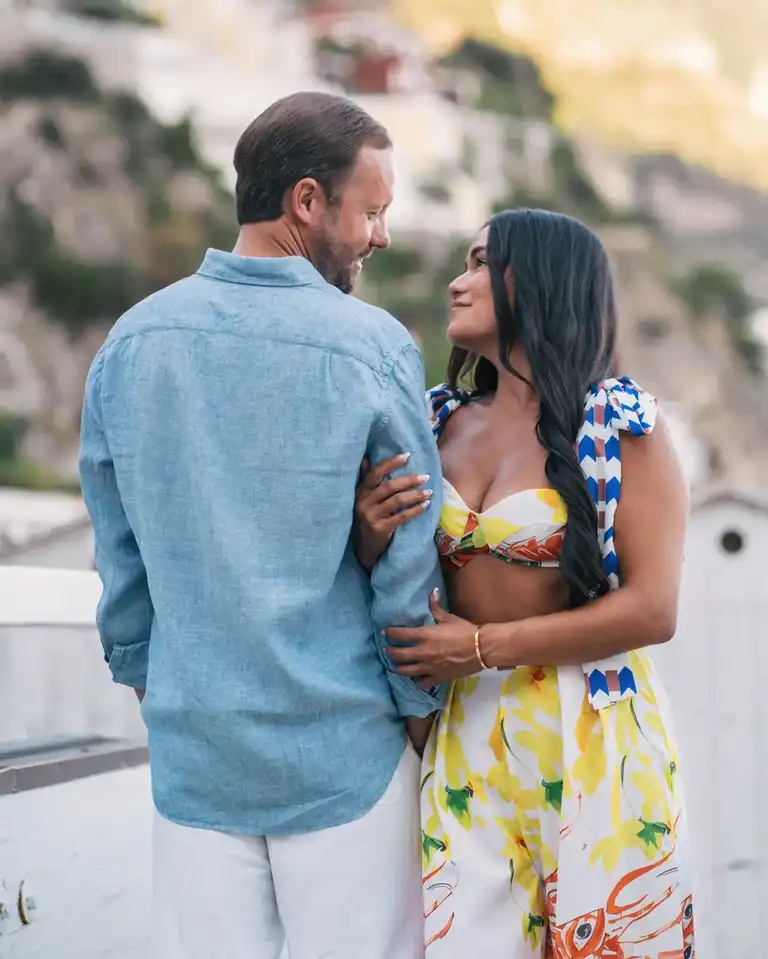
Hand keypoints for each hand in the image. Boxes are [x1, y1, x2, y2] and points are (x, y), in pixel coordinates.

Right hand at [353, 453, 431, 570]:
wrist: (364, 547)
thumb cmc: (367, 517)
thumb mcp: (363, 499)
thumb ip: (366, 480)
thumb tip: (366, 458)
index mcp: (361, 491)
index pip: (375, 473)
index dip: (390, 463)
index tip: (407, 455)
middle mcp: (364, 502)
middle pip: (389, 486)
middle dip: (409, 480)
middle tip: (426, 477)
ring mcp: (371, 516)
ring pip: (397, 501)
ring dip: (415, 495)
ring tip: (429, 492)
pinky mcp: (380, 529)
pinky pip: (402, 517)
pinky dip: (415, 510)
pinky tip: (425, 506)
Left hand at [385, 590, 479, 686]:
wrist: (481, 648)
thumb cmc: (465, 631)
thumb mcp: (449, 618)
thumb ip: (436, 607)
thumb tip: (432, 591)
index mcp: (425, 635)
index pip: (400, 634)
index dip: (390, 633)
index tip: (386, 633)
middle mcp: (423, 652)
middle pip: (398, 655)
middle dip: (390, 652)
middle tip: (388, 650)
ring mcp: (429, 667)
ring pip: (406, 671)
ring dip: (398, 668)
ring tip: (396, 666)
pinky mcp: (438, 677)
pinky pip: (422, 683)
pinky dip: (417, 681)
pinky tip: (416, 678)